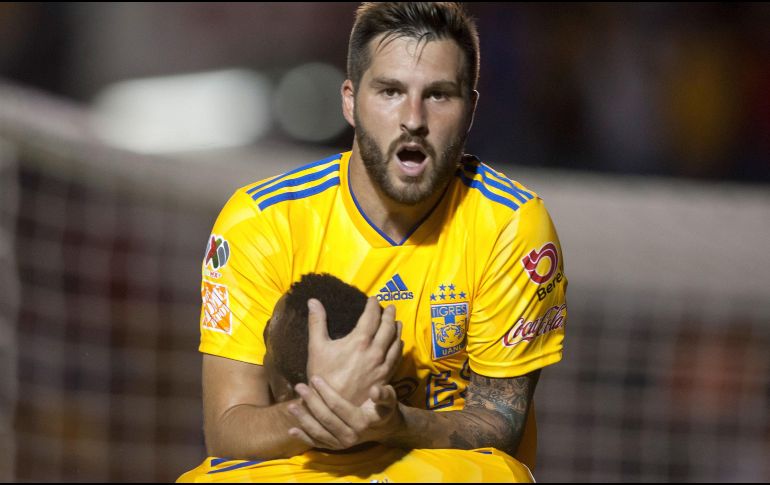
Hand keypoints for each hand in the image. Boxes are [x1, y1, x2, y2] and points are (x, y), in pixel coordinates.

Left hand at [287, 377, 402, 449]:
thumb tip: (375, 390)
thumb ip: (383, 394)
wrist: (384, 428)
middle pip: (326, 418)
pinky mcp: (335, 447)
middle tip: (299, 386)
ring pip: (319, 432)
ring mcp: (342, 444)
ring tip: (291, 406)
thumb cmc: (384, 408)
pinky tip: (292, 430)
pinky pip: (318, 443)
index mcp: (362, 422)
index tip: (315, 378)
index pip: (338, 406)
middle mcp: (351, 436)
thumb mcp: (390, 398)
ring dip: (304, 419)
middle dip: (311, 402)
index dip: (326, 392)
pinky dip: (304, 438)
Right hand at [305, 297, 401, 403]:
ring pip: (395, 342)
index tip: (373, 299)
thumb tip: (313, 301)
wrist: (332, 407)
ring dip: (397, 330)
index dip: (373, 306)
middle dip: (389, 315)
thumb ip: (317, 322)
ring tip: (397, 322)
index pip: (371, 317)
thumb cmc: (323, 376)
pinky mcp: (384, 377)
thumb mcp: (316, 347)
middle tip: (390, 307)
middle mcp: (375, 352)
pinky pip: (396, 358)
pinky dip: (399, 347)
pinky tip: (399, 344)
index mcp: (359, 341)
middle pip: (387, 328)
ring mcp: (382, 365)